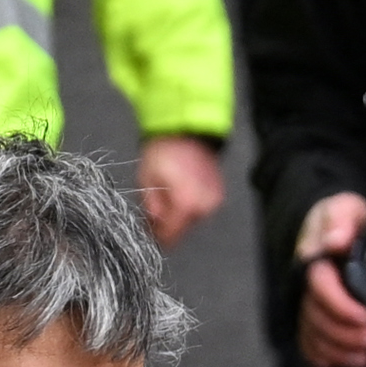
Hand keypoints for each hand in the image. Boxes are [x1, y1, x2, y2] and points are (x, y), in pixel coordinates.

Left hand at [134, 134, 228, 250]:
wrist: (187, 130)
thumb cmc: (165, 151)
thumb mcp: (147, 180)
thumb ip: (151, 207)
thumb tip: (153, 224)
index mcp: (187, 203)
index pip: (171, 235)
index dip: (156, 236)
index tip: (148, 230)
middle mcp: (204, 205)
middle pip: (182, 229)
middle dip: (167, 222)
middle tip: (155, 207)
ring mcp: (214, 200)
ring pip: (191, 219)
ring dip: (179, 213)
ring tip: (168, 193)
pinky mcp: (218, 193)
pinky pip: (200, 208)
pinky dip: (190, 204)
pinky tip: (181, 190)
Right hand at [292, 192, 365, 366]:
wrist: (337, 228)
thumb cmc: (345, 219)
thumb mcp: (348, 208)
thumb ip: (343, 219)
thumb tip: (337, 240)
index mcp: (316, 261)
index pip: (320, 288)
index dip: (341, 307)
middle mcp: (307, 286)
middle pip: (317, 318)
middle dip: (346, 336)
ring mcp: (308, 304)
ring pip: (313, 335)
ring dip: (339, 352)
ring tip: (365, 359)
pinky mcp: (312, 317)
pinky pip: (308, 344)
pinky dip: (323, 358)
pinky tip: (343, 365)